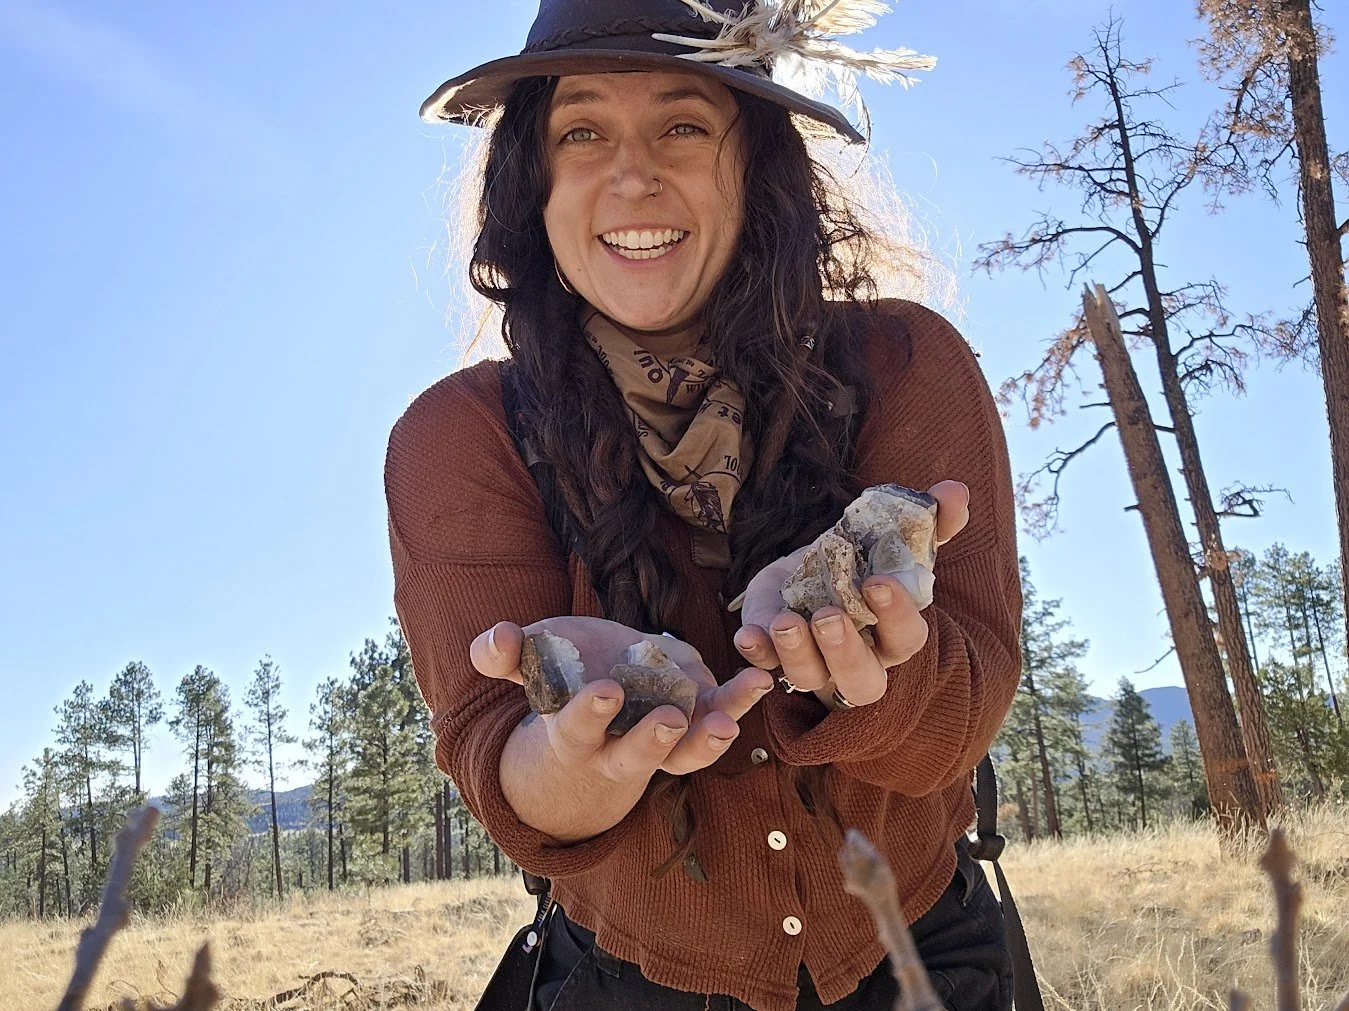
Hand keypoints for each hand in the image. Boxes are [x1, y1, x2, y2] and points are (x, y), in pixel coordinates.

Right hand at [470, 616, 774, 781]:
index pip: (577, 729)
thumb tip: (494, 638)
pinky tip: (759, 679)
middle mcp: (620, 748)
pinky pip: (719, 720)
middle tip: (667, 720)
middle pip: (637, 755)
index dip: (589, 715)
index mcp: (574, 733)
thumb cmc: (561, 676)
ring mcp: (663, 740)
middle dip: (650, 740)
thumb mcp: (531, 661)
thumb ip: (505, 654)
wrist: (606, 694)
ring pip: (686, 753)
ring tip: (728, 721)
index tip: (604, 692)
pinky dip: (739, 704)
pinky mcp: (695, 721)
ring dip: (708, 740)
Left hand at [732, 480, 970, 707]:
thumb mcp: (895, 535)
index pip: (905, 637)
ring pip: (810, 677)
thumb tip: (954, 490)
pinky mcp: (775, 653)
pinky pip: (766, 665)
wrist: (814, 566)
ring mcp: (814, 662)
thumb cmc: (866, 560)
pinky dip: (757, 652)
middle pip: (861, 679)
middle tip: (827, 616)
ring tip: (785, 621)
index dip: (894, 615)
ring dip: (796, 653)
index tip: (876, 582)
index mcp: (894, 633)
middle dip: (843, 650)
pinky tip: (749, 635)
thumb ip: (929, 518)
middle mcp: (858, 659)